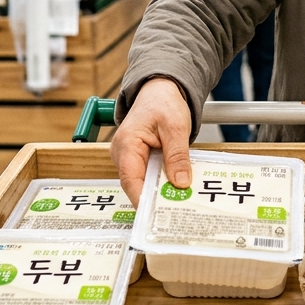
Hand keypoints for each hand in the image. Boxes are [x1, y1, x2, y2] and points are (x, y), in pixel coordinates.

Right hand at [109, 78, 192, 205]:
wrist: (160, 90)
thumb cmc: (163, 102)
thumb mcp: (175, 127)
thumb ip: (177, 155)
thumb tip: (180, 183)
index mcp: (127, 144)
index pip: (131, 180)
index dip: (143, 199)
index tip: (158, 214)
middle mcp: (123, 154)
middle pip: (137, 185)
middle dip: (156, 200)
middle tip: (177, 214)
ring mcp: (129, 159)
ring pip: (144, 183)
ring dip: (161, 193)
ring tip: (181, 205)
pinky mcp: (139, 161)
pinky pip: (149, 177)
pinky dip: (163, 184)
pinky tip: (178, 192)